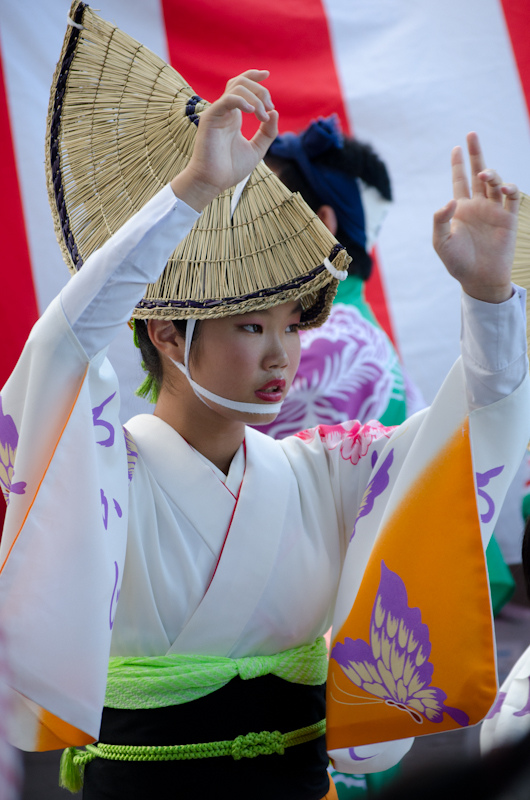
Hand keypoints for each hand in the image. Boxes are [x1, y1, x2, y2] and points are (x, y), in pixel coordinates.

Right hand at [170, 70, 278, 211]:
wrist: (213, 182)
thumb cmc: (230, 169)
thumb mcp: (257, 149)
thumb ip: (268, 133)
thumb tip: (275, 112)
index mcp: (233, 116)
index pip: (241, 86)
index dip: (254, 76)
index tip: (267, 74)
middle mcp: (225, 111)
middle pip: (241, 83)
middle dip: (260, 90)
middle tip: (269, 108)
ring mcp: (217, 113)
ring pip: (236, 88)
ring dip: (255, 98)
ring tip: (263, 117)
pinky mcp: (210, 118)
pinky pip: (227, 100)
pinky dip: (242, 101)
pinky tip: (252, 111)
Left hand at [432, 132, 519, 302]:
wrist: (479, 279)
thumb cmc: (457, 263)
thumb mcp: (441, 242)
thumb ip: (440, 220)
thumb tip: (451, 200)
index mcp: (461, 209)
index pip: (459, 180)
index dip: (458, 164)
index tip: (456, 148)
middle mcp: (478, 206)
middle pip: (478, 173)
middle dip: (476, 154)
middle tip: (472, 134)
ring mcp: (494, 211)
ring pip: (495, 183)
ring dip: (491, 174)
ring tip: (484, 174)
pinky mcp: (508, 219)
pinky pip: (511, 198)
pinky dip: (510, 188)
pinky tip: (504, 187)